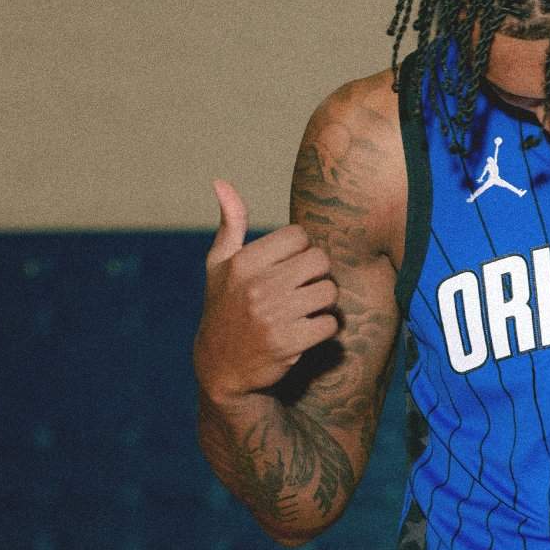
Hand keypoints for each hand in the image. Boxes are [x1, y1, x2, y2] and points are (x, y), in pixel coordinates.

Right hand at [193, 180, 339, 401]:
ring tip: (306, 309)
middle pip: (320, 261)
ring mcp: (274, 316)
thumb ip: (230, 225)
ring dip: (324, 302)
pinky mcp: (289, 343)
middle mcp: (258, 286)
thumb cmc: (224, 308)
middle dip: (317, 274)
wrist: (222, 367)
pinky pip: (331, 324)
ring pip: (329, 292)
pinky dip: (325, 329)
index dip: (301, 250)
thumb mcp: (219, 266)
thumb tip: (221, 182)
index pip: (299, 236)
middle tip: (304, 288)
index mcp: (243, 263)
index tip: (290, 267)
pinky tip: (307, 331)